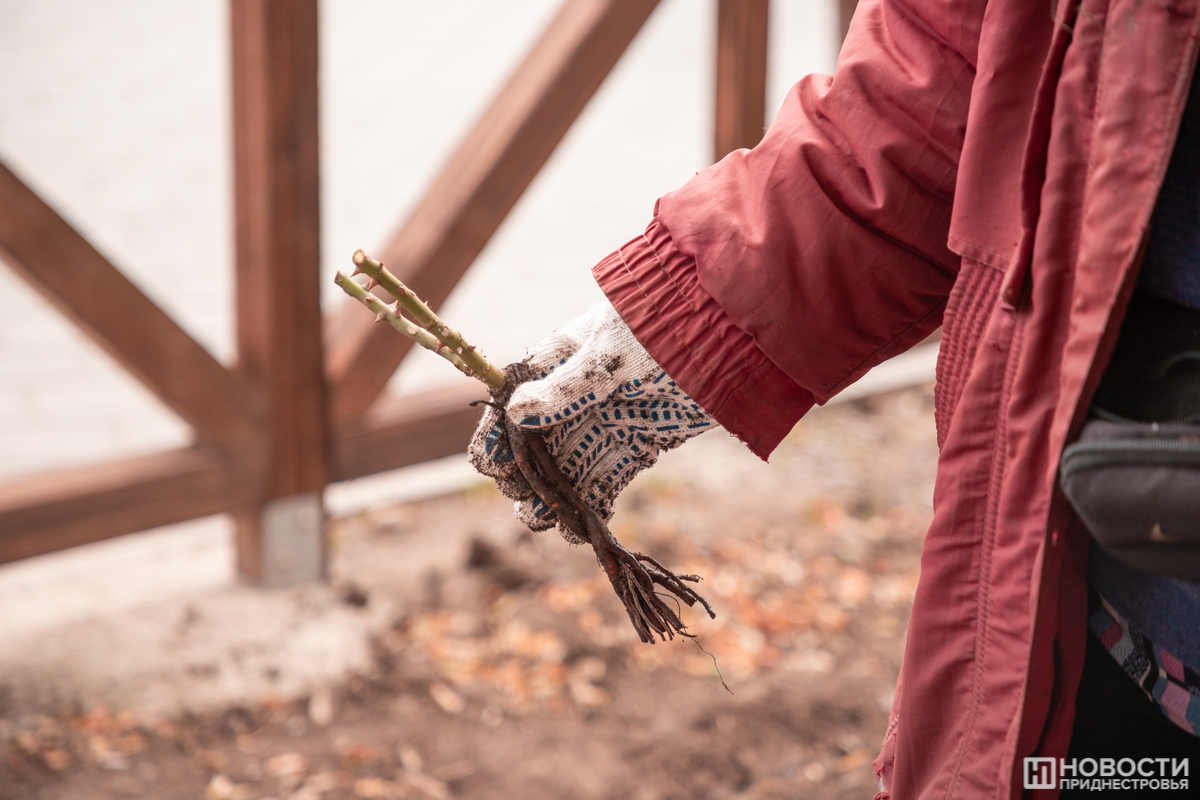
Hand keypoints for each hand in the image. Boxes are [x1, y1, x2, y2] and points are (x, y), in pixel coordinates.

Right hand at [468, 302, 715, 541]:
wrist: (725, 338)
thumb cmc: (661, 330)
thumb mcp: (610, 355)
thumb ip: (567, 387)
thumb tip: (514, 411)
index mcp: (556, 364)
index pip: (509, 405)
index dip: (497, 439)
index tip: (497, 469)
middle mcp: (573, 398)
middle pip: (531, 447)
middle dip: (522, 477)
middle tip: (527, 500)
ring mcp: (603, 423)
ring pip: (563, 470)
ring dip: (551, 499)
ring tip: (548, 521)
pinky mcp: (635, 446)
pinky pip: (603, 482)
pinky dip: (590, 507)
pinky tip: (583, 527)